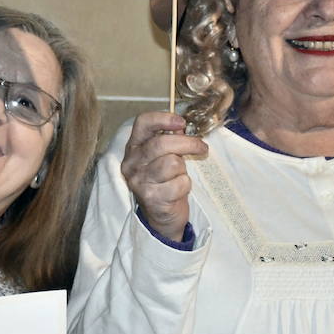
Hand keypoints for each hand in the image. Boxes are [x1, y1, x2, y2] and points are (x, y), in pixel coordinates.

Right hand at [120, 111, 208, 243]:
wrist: (161, 216)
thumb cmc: (164, 181)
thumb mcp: (163, 157)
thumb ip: (169, 140)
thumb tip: (181, 127)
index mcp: (133, 147)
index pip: (143, 123)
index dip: (163, 118)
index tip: (181, 122)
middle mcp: (132, 163)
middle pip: (161, 143)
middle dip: (187, 143)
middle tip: (201, 146)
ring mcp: (139, 181)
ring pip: (172, 163)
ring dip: (183, 169)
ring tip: (179, 175)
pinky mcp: (151, 198)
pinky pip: (179, 183)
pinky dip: (185, 185)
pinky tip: (178, 190)